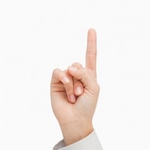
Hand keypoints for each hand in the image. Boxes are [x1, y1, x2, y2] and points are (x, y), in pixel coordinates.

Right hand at [51, 28, 99, 144]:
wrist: (76, 119)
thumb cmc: (87, 105)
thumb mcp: (94, 88)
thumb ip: (86, 74)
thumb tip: (71, 67)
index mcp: (89, 75)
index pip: (90, 56)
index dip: (91, 43)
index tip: (91, 29)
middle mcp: (77, 74)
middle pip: (79, 64)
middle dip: (82, 79)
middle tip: (82, 93)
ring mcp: (66, 77)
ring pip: (70, 69)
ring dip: (74, 83)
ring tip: (75, 95)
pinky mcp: (55, 81)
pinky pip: (59, 72)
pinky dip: (65, 81)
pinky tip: (68, 93)